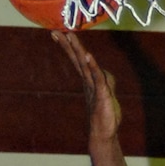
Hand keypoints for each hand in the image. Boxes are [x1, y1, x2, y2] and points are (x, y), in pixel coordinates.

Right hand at [53, 29, 121, 143]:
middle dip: (68, 45)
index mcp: (88, 80)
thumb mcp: (107, 94)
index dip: (69, 47)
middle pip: (77, 59)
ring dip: (77, 50)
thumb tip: (104, 72)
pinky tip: (87, 56)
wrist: (104, 134)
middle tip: (57, 31)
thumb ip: (105, 81)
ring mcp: (94, 87)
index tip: (60, 34)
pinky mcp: (102, 94)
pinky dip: (93, 66)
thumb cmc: (105, 116)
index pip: (77, 60)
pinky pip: (97, 77)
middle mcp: (88, 82)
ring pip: (84, 64)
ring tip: (69, 36)